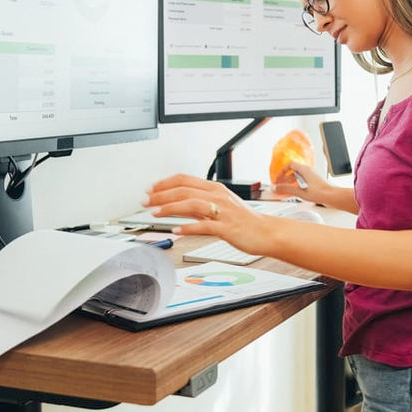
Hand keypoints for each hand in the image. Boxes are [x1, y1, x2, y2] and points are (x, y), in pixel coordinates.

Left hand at [144, 174, 271, 252]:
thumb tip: (177, 204)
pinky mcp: (226, 228)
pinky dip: (188, 227)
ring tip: (154, 213)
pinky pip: (204, 226)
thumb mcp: (221, 205)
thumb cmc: (244, 220)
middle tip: (145, 201)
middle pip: (184, 190)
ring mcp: (222, 211)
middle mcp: (217, 196)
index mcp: (214, 188)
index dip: (164, 183)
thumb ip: (200, 204)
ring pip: (191, 204)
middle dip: (161, 195)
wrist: (266, 232)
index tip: (149, 189)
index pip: (184, 179)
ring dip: (169, 208)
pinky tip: (176, 230)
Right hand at [272, 161, 328, 201]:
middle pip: (292, 173)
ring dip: (289, 185)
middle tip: (279, 186)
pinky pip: (301, 185)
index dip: (282, 171)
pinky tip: (292, 195)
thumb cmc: (321, 192)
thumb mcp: (299, 191)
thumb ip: (286, 189)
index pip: (290, 165)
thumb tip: (276, 188)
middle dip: (284, 180)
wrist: (332, 197)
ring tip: (284, 192)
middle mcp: (308, 173)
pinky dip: (295, 189)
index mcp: (305, 170)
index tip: (278, 178)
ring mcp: (311, 179)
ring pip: (297, 180)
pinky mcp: (313, 185)